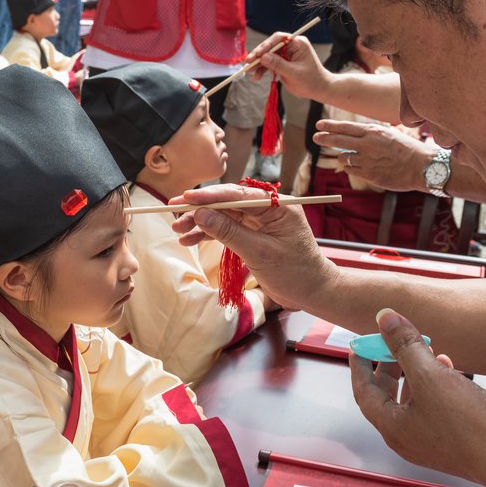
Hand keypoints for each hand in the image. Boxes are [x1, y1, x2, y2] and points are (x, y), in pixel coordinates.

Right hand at [169, 184, 331, 312]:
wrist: (312, 292)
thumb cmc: (295, 272)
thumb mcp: (259, 252)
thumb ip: (229, 232)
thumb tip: (201, 214)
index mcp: (277, 206)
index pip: (238, 194)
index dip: (209, 195)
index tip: (185, 197)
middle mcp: (268, 209)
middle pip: (228, 203)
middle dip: (200, 210)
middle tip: (174, 213)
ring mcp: (260, 222)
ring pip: (225, 217)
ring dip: (201, 223)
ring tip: (178, 231)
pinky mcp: (254, 235)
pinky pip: (228, 230)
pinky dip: (210, 235)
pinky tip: (191, 240)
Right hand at [245, 31, 329, 101]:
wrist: (317, 89)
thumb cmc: (310, 80)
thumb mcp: (294, 73)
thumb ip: (278, 64)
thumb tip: (263, 57)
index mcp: (297, 43)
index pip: (279, 39)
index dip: (266, 45)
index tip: (257, 54)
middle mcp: (290, 46)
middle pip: (270, 47)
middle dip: (258, 55)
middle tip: (248, 63)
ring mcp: (285, 55)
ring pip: (267, 56)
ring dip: (258, 64)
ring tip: (249, 72)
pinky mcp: (281, 63)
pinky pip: (268, 64)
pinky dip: (262, 70)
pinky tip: (256, 77)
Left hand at [314, 120, 436, 192]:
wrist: (422, 167)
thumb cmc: (407, 150)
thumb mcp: (389, 134)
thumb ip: (370, 134)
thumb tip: (352, 135)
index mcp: (374, 132)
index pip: (345, 127)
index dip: (330, 126)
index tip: (319, 126)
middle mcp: (368, 144)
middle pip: (338, 140)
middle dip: (324, 138)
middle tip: (316, 137)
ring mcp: (367, 160)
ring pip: (343, 158)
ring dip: (344, 157)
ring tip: (354, 158)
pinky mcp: (368, 174)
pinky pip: (351, 170)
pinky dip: (352, 168)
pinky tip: (360, 167)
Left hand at [350, 309, 485, 486]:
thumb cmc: (468, 423)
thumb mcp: (431, 377)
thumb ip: (405, 346)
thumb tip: (385, 318)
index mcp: (392, 427)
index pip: (364, 391)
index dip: (360, 365)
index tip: (358, 345)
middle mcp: (406, 437)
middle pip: (386, 396)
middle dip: (388, 367)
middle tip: (392, 343)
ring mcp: (430, 441)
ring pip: (412, 400)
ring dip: (414, 373)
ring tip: (422, 350)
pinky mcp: (452, 439)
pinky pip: (433, 407)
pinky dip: (434, 386)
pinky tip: (448, 368)